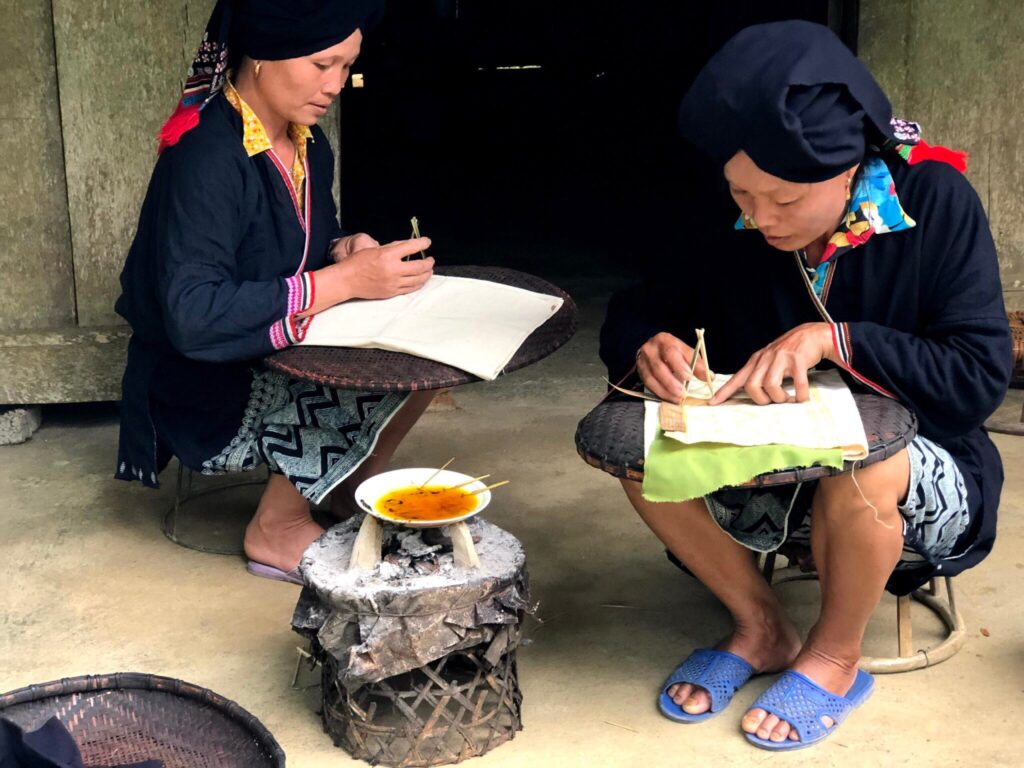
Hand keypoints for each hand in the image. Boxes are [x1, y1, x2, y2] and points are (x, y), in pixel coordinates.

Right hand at [319, 237, 433, 306]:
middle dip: (429, 262)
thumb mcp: (374, 249)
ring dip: (427, 273)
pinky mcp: (392, 292)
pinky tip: (421, 280)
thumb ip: (392, 247)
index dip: (422, 243)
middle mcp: (393, 270)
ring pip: (418, 279)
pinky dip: (419, 283)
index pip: (411, 247)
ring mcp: (393, 283)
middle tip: (431, 259)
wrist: (347, 281)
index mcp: (387, 255)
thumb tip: (408, 245)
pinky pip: (411, 288)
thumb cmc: (357, 263)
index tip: (427, 242)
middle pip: (419, 266)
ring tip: (429, 269)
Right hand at [636, 332, 711, 402]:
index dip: (680, 366)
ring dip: (666, 390)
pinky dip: (660, 392)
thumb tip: (709, 377)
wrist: (652, 347)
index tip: (690, 377)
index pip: (671, 352)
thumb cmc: (673, 351)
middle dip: (671, 381)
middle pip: (659, 366)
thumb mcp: (685, 352)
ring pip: (652, 377)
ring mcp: (643, 361)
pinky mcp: (640, 371)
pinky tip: (670, 398)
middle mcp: (651, 349)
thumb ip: (696, 363)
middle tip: (683, 393)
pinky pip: (648, 384)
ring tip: (678, 398)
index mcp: (665, 340)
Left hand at [709, 323, 835, 404]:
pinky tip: (801, 397)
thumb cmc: (788, 352)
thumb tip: (749, 393)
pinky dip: (800, 395)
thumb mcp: (768, 359)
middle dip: (760, 399)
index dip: (725, 391)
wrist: (811, 335)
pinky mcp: (798, 359)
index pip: (737, 378)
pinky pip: (797, 383)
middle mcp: (765, 358)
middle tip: (771, 401)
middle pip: (751, 385)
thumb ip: (758, 373)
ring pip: (771, 385)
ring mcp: (781, 358)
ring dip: (779, 397)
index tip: (713, 403)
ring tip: (787, 398)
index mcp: (756, 360)